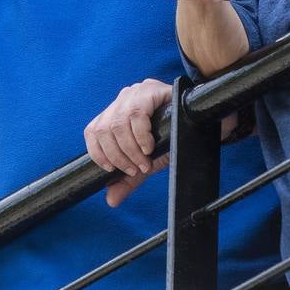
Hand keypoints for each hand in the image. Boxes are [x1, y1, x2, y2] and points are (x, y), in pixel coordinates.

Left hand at [84, 79, 172, 206]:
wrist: (198, 121)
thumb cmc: (169, 138)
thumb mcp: (146, 160)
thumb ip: (128, 178)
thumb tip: (111, 200)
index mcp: (115, 113)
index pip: (92, 130)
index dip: (97, 152)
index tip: (110, 170)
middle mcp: (122, 100)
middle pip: (103, 129)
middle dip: (118, 156)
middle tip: (135, 169)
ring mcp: (135, 92)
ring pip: (118, 123)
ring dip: (130, 149)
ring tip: (144, 162)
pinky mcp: (150, 89)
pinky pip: (137, 114)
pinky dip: (141, 136)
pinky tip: (149, 146)